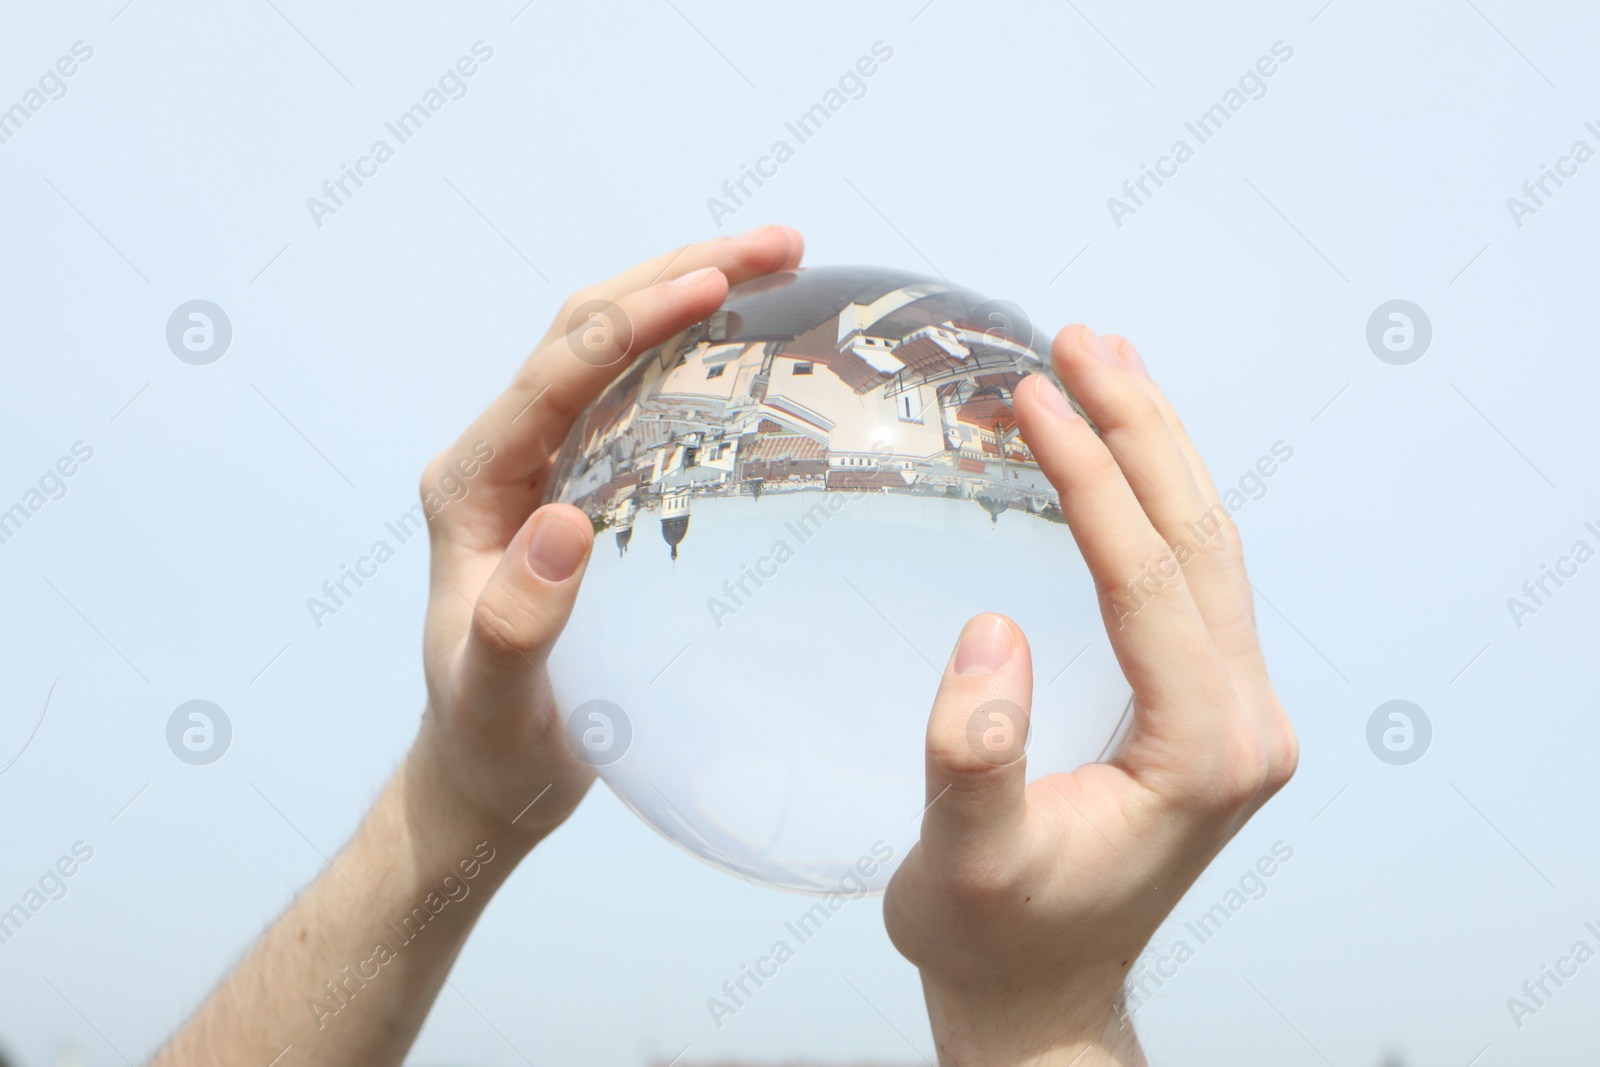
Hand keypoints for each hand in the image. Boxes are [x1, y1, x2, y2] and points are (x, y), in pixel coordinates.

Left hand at [407, 226, 804, 850]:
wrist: (486, 771)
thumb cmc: (492, 745)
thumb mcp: (496, 699)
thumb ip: (516, 623)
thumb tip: (561, 526)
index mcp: (472, 485)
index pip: (556, 372)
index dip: (635, 319)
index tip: (718, 283)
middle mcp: (504, 457)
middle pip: (587, 331)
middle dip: (678, 275)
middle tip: (782, 247)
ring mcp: (543, 467)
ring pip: (615, 351)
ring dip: (691, 298)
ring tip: (784, 268)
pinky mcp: (582, 488)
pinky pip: (641, 399)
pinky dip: (698, 358)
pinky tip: (758, 349)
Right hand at [883, 326, 1297, 1064]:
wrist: (1039, 994)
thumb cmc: (1000, 937)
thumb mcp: (966, 865)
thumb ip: (976, 760)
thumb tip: (991, 637)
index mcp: (1201, 755)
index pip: (1149, 579)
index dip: (1091, 479)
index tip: (1033, 398)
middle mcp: (1242, 723)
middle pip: (1201, 541)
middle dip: (1141, 430)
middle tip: (1079, 342)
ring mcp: (1235, 712)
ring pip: (1209, 548)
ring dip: (1156, 450)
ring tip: (1102, 363)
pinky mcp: (1208, 705)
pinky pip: (1193, 577)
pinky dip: (1154, 501)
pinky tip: (1121, 457)